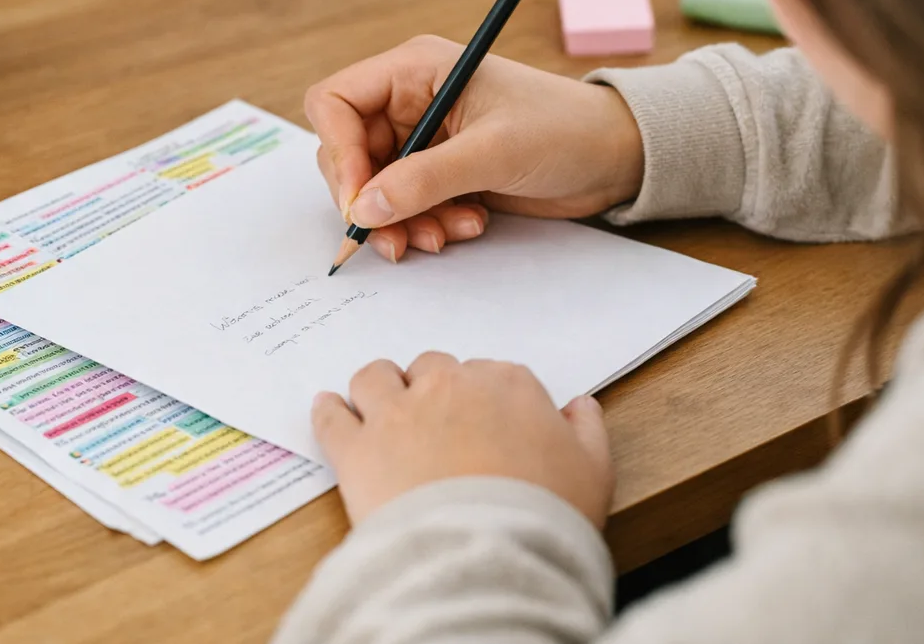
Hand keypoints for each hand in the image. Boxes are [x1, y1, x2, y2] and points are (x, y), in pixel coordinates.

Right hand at [305, 35, 643, 261]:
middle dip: (370, 200)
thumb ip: (424, 179)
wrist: (615, 156)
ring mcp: (424, 138)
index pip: (336, 102)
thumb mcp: (493, 152)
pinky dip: (425, 223)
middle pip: (348, 153)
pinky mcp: (441, 171)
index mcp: (414, 70)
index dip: (338, 153)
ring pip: (375, 187)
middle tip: (397, 238)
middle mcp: (410, 100)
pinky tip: (467, 225)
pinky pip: (406, 204)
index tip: (360, 201)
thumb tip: (363, 208)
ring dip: (401, 220)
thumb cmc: (564, 130)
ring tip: (443, 236)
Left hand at [312, 352, 614, 527]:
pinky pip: (332, 416)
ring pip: (376, 377)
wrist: (490, 555)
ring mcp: (398, 413)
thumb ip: (586, 430)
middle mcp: (449, 385)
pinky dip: (329, 413)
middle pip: (432, 368)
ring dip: (378, 389)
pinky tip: (329, 411)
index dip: (483, 399)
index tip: (481, 422)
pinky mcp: (356, 449)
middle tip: (434, 423)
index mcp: (507, 385)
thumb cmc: (545, 515)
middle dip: (431, 389)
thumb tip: (579, 407)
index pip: (489, 373)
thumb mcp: (594, 473)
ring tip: (378, 409)